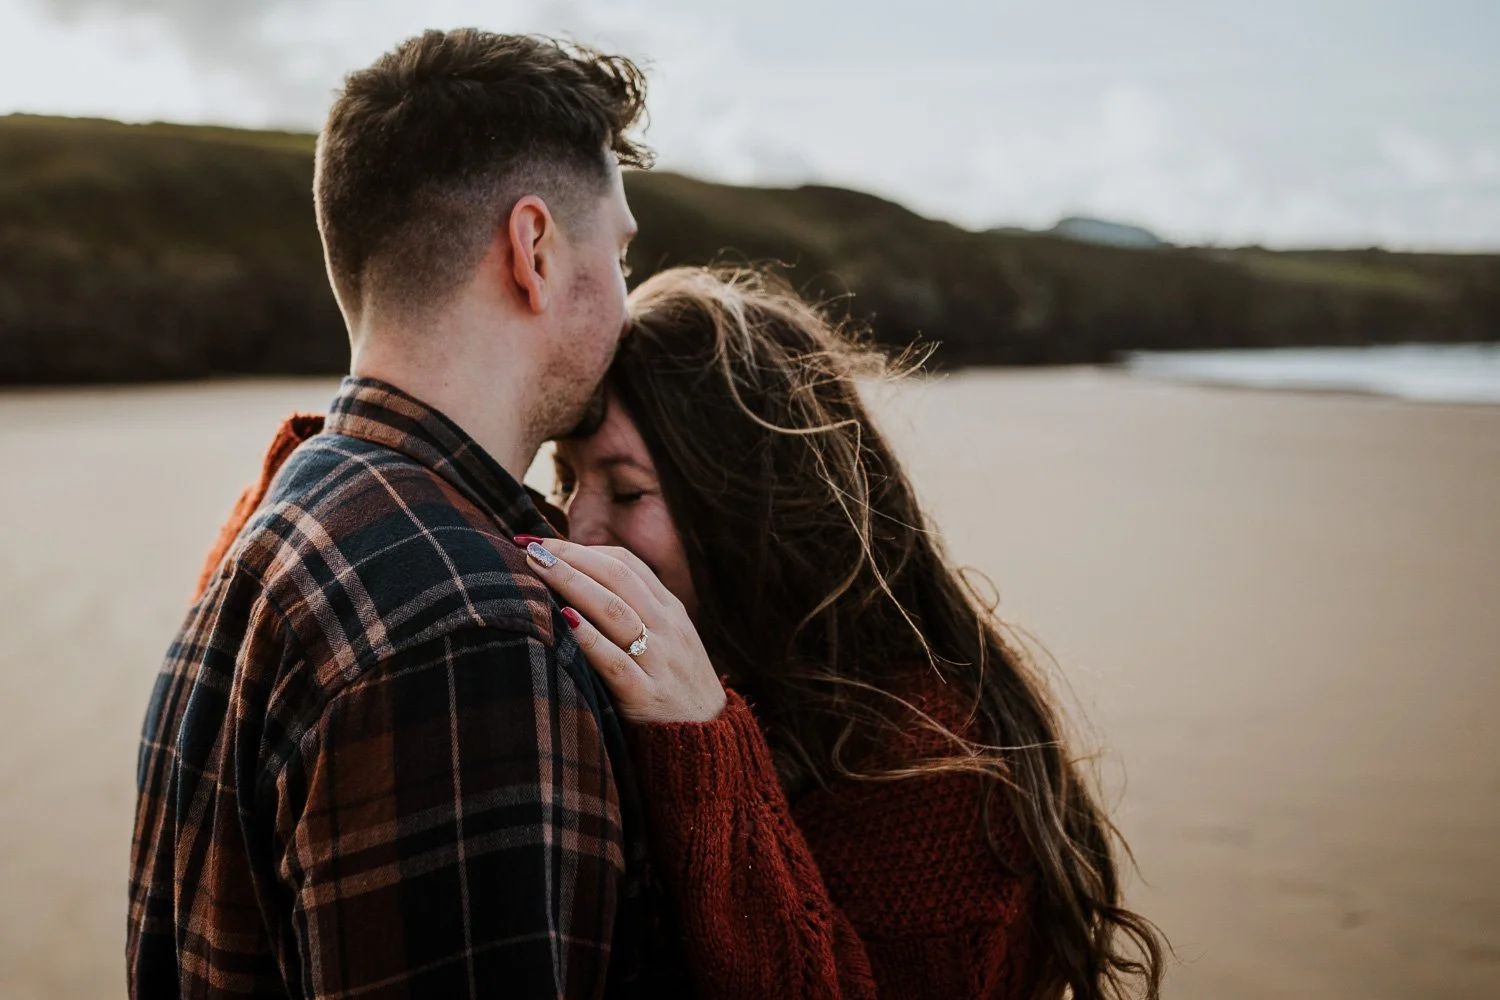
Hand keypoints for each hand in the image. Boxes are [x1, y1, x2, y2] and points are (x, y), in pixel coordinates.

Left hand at [519, 537, 727, 724]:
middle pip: (618, 578)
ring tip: (537, 569)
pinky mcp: (646, 695)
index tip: (544, 543)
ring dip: (572, 584)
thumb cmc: (674, 685)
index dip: (583, 549)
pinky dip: (588, 638)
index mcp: (671, 610)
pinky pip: (615, 661)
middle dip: (571, 558)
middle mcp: (667, 628)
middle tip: (531, 547)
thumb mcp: (670, 639)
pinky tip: (563, 620)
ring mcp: (659, 660)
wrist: (710, 741)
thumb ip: (637, 611)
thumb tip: (580, 580)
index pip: (627, 564)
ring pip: (615, 610)